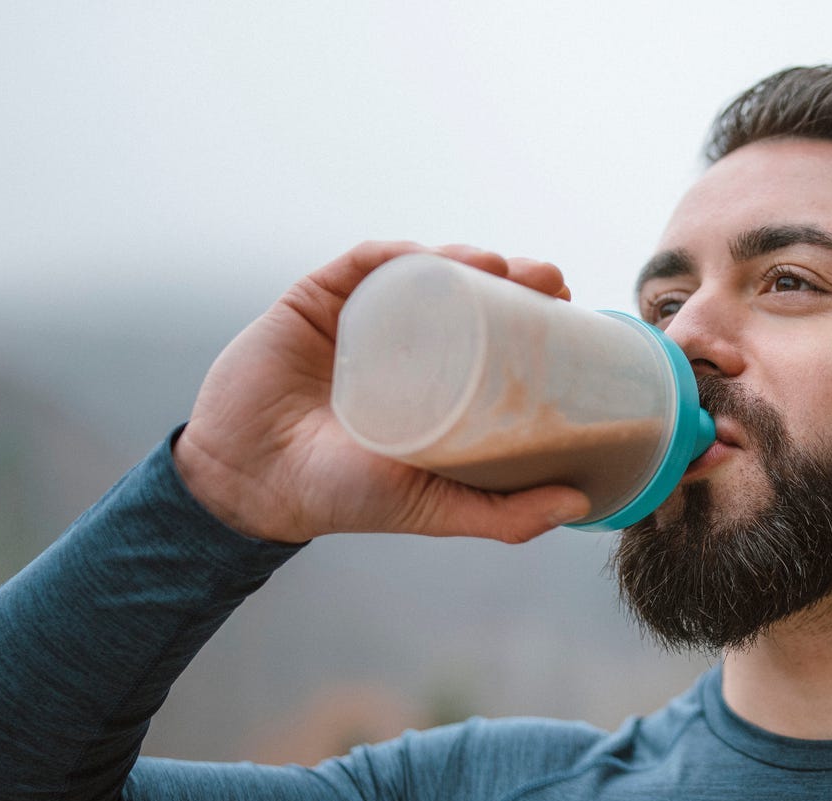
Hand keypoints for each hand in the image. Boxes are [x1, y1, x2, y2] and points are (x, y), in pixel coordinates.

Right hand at [174, 241, 589, 543]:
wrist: (250, 484)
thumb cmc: (341, 496)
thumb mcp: (434, 506)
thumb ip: (503, 515)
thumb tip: (580, 503)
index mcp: (432, 380)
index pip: (492, 334)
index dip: (533, 315)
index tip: (571, 307)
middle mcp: (400, 342)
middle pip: (465, 294)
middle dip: (513, 278)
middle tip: (550, 280)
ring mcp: (358, 318)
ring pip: (421, 271)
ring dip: (466, 258)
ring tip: (502, 265)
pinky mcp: (315, 301)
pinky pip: (361, 264)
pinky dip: (399, 254)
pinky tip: (431, 256)